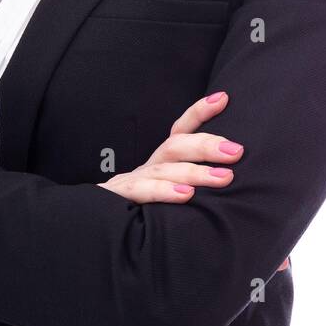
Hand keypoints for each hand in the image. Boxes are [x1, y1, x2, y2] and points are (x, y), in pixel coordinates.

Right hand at [99, 91, 242, 204]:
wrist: (89, 227)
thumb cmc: (140, 213)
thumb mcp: (168, 195)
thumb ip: (193, 187)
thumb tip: (231, 180)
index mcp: (160, 163)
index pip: (180, 132)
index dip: (199, 113)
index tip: (223, 98)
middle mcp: (147, 168)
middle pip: (175, 146)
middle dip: (206, 146)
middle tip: (236, 151)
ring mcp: (131, 182)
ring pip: (164, 170)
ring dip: (195, 173)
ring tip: (223, 177)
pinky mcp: (118, 199)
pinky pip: (141, 192)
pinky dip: (163, 191)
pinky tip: (186, 195)